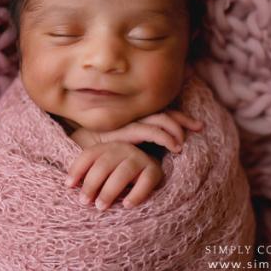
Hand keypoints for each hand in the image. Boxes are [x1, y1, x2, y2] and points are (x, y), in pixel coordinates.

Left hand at [65, 141, 164, 210]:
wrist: (146, 174)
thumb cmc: (114, 176)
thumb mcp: (98, 171)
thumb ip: (85, 172)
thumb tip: (67, 185)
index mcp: (106, 146)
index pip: (89, 155)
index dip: (77, 169)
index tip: (68, 186)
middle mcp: (123, 148)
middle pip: (104, 164)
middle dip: (92, 183)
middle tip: (84, 202)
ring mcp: (139, 158)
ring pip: (123, 172)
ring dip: (110, 190)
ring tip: (100, 206)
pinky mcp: (154, 171)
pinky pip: (146, 181)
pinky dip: (136, 193)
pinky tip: (126, 205)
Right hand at [70, 110, 203, 152]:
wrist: (70, 159)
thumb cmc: (94, 159)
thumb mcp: (119, 151)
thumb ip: (135, 149)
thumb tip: (155, 158)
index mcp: (128, 119)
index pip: (158, 112)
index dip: (179, 117)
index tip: (196, 125)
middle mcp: (128, 117)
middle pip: (162, 111)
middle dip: (183, 119)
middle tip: (199, 127)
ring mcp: (124, 123)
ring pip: (158, 119)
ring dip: (176, 130)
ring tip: (183, 144)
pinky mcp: (120, 132)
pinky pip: (148, 131)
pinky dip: (165, 138)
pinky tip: (174, 147)